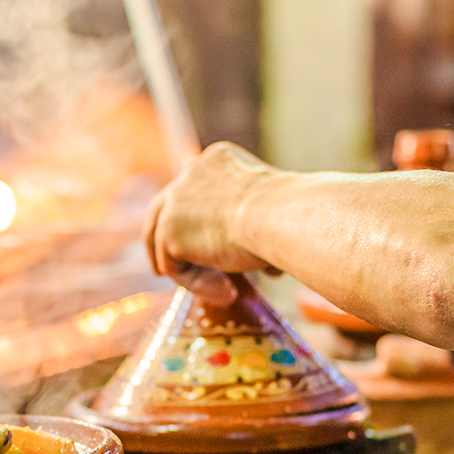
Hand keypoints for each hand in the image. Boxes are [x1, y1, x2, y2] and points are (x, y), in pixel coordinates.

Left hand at [144, 142, 279, 303]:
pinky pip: (174, 268)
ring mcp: (174, 202)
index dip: (194, 223)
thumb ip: (256, 227)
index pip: (193, 193)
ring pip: (166, 245)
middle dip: (165, 243)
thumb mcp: (273, 210)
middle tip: (166, 270)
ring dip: (190, 273)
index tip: (206, 249)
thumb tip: (268, 266)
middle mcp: (189, 174)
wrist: (281, 215)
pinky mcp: (168, 232)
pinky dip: (196, 285)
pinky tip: (228, 292)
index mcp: (215, 161)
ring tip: (226, 292)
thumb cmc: (291, 214)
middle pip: (162, 211)